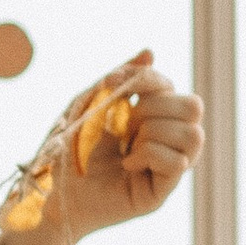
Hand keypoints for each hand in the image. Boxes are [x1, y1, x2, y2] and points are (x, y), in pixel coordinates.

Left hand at [0, 57, 205, 244]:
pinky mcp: (160, 192)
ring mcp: (167, 168)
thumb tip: (150, 52)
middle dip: (155, 108)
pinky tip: (126, 165)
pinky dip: (148, 155)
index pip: (173, 88)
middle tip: (125, 125)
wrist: (50, 191)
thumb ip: (120, 79)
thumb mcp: (91, 104)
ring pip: (194, 135)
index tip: (111, 84)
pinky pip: (178, 162)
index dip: (148, 80)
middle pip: (194, 107)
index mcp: (153, 118)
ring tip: (127, 146)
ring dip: (153, 133)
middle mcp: (167, 142)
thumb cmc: (69, 149)